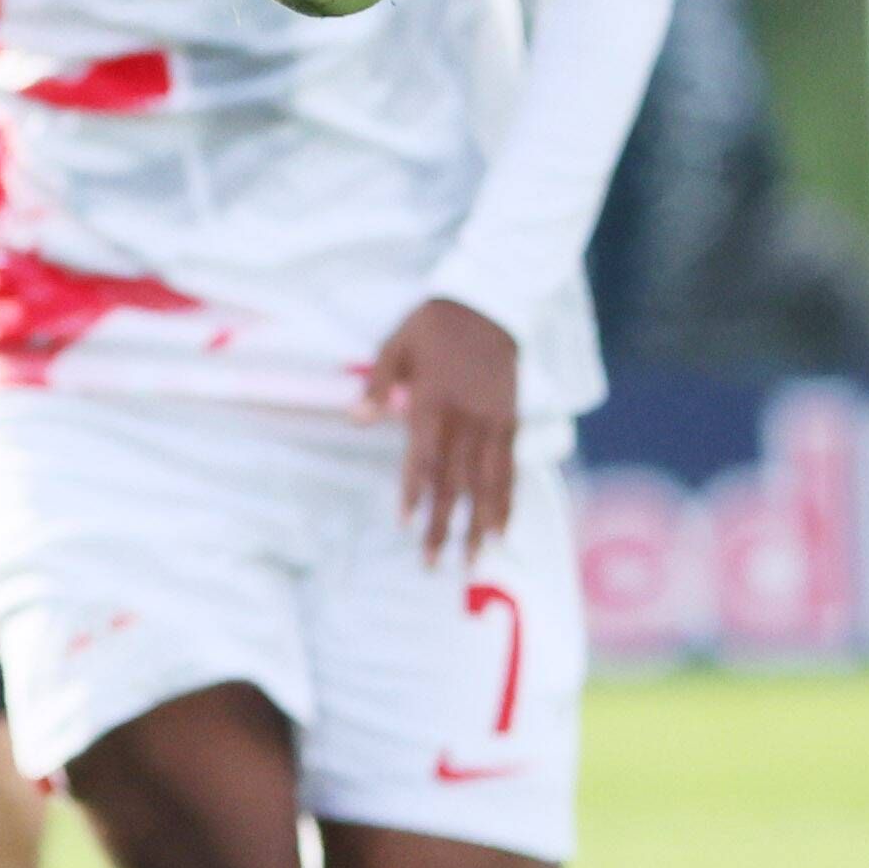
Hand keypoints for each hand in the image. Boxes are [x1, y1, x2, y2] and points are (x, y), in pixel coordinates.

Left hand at [357, 297, 520, 563]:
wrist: (489, 304)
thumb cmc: (434, 326)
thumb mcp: (396, 344)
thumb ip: (378, 385)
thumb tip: (356, 419)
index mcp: (433, 401)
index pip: (422, 457)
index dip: (413, 492)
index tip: (405, 525)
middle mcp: (465, 419)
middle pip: (454, 481)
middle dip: (444, 524)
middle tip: (433, 563)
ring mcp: (492, 423)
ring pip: (486, 483)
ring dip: (479, 524)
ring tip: (473, 560)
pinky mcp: (511, 422)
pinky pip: (509, 468)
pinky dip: (506, 501)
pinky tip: (502, 528)